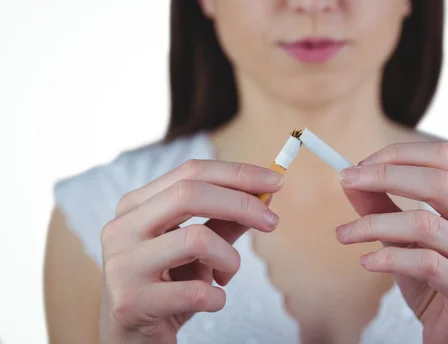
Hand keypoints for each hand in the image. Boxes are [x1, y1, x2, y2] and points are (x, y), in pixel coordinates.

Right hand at [98, 160, 283, 343]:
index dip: (237, 174)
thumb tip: (266, 195)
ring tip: (226, 275)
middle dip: (241, 204)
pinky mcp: (130, 302)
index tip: (275, 181)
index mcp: (135, 206)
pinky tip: (212, 300)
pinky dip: (217, 297)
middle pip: (188, 194)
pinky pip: (195, 292)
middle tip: (272, 221)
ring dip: (229, 259)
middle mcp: (121, 228)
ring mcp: (122, 265)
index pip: (190, 172)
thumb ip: (225, 220)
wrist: (131, 338)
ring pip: (195, 240)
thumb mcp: (198, 249)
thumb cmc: (167, 285)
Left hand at [337, 142, 447, 343]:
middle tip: (346, 180)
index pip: (444, 157)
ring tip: (343, 233)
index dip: (399, 154)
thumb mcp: (404, 239)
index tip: (359, 164)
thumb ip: (382, 206)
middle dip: (385, 177)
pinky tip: (366, 261)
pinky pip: (427, 264)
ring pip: (427, 224)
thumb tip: (350, 179)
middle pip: (440, 183)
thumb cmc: (434, 282)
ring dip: (375, 224)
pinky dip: (389, 258)